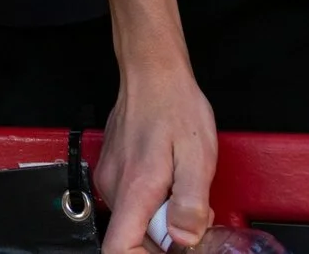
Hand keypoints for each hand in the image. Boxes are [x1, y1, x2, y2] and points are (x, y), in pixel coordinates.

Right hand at [97, 60, 217, 253]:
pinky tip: (172, 183)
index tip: (170, 253)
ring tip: (186, 194)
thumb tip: (184, 239)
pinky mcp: (112, 169)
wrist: (153, 73)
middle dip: (165, 239)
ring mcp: (110, 177)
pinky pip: (131, 201)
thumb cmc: (175, 107)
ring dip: (161, 220)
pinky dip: (153, 203)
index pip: (118, 248)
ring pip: (133, 219)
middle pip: (131, 236)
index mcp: (135, 188)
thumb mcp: (198, 156)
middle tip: (195, 219)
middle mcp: (114, 186)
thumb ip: (191, 202)